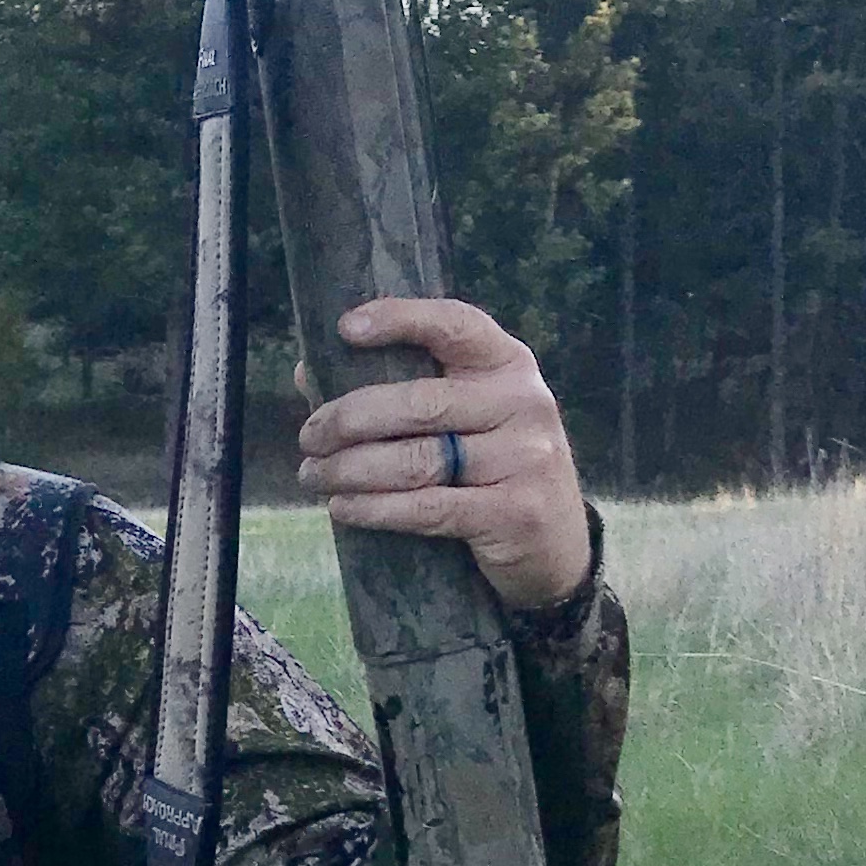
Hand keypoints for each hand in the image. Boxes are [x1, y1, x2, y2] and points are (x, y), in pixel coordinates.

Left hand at [294, 297, 593, 612]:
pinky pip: (427, 509)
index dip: (401, 320)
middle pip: (419, 403)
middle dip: (349, 419)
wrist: (557, 545)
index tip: (347, 328)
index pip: (456, 325)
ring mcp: (524, 459)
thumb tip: (309, 373)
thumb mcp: (468, 417)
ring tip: (314, 475)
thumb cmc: (494, 468)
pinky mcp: (513, 513)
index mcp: (509, 364)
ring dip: (351, 469)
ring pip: (417, 461)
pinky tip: (343, 509)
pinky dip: (374, 509)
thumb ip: (401, 388)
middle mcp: (523, 403)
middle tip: (308, 436)